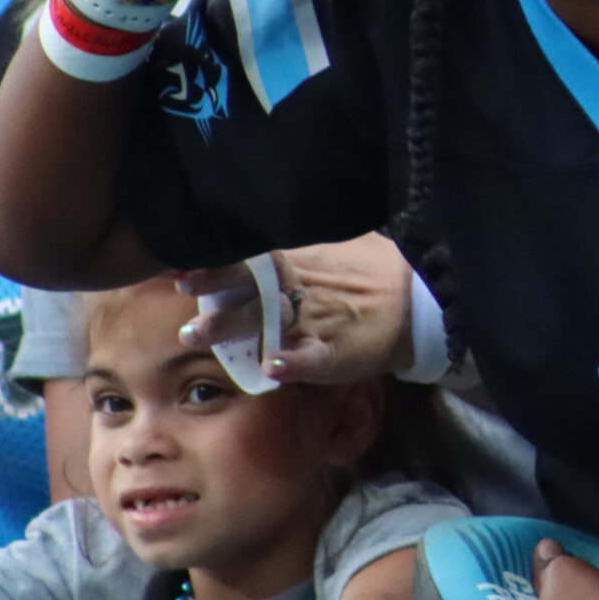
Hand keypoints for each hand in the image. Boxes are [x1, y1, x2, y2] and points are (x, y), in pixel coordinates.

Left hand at [176, 237, 416, 385]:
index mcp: (299, 264)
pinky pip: (313, 357)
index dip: (216, 262)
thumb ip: (296, 246)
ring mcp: (317, 320)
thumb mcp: (333, 249)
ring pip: (269, 320)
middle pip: (251, 285)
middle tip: (180, 287)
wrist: (419, 300)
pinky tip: (271, 368)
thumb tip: (257, 231)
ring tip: (197, 333)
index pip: (251, 259)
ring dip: (233, 326)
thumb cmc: (373, 272)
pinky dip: (293, 362)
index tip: (179, 262)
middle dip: (214, 287)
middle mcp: (301, 289)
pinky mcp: (336, 350)